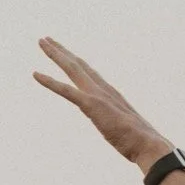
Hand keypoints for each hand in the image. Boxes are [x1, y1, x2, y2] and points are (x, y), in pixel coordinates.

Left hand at [34, 38, 176, 172]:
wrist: (148, 145)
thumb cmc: (140, 141)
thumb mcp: (125, 129)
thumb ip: (118, 124)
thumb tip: (122, 131)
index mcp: (111, 94)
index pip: (89, 72)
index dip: (75, 61)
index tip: (64, 52)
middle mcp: (103, 89)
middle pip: (78, 64)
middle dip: (61, 51)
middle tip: (45, 39)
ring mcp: (97, 95)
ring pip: (72, 69)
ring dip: (55, 54)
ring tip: (41, 42)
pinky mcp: (91, 106)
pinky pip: (66, 90)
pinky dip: (50, 82)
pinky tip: (35, 74)